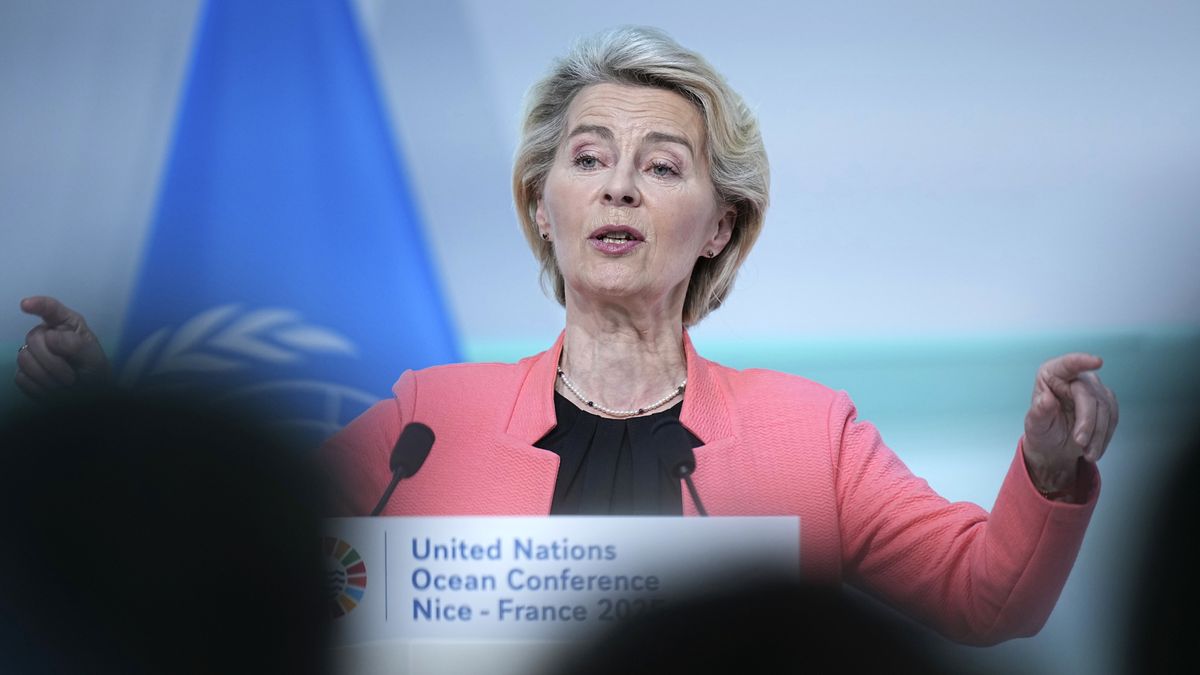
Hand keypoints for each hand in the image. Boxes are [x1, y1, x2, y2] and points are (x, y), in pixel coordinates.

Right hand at [15, 296, 111, 396]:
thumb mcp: (93, 357)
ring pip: (25, 359)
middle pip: (34, 339)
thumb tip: (50, 337)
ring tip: (65, 384)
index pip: (50, 308)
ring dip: (47, 376)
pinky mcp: (24, 372)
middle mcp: (46, 334)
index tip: (26, 305)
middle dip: (53, 361)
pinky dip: (39, 388)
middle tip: (71, 377)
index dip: (38, 304)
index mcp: (67, 324)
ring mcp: (32, 353)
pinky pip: (22, 377)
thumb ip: (75, 344)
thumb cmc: (94, 371)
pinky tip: (53, 389)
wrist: (89, 395)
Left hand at [1022, 353, 1118, 494]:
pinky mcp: (1106, 401)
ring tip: (1088, 453)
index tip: (1097, 362)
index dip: (1082, 362)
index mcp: (1051, 374)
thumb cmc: (1042, 430)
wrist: (1055, 446)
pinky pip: (1112, 418)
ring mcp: (1093, 388)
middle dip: (1087, 423)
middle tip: (1080, 443)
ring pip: (1105, 409)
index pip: (1067, 364)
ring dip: (1098, 434)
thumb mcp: (1035, 424)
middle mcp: (1074, 377)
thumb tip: (1046, 399)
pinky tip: (1094, 448)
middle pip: (1089, 396)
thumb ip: (1038, 411)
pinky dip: (1104, 436)